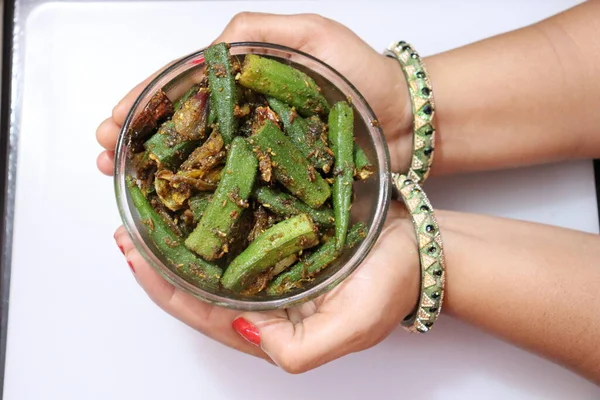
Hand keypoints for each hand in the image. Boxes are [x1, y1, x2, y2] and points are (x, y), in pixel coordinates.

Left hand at [98, 13, 418, 372]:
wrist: (421, 247)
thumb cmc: (392, 284)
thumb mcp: (354, 324)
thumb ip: (301, 346)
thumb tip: (245, 329)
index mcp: (270, 322)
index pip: (201, 310)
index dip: (162, 286)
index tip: (133, 254)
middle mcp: (263, 294)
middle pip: (196, 281)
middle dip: (158, 256)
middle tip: (128, 226)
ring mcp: (270, 262)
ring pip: (212, 251)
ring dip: (179, 230)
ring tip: (150, 206)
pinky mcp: (281, 234)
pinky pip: (237, 223)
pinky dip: (213, 209)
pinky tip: (199, 189)